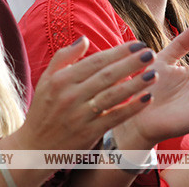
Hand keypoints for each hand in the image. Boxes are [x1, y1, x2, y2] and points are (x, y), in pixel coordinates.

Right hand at [12, 37, 158, 150]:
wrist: (34, 148)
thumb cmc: (43, 110)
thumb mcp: (46, 80)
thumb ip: (63, 57)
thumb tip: (84, 39)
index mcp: (61, 80)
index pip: (95, 61)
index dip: (118, 52)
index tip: (137, 44)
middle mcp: (70, 96)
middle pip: (107, 76)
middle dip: (131, 63)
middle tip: (150, 53)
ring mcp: (80, 115)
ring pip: (113, 96)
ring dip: (136, 84)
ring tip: (154, 74)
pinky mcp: (89, 133)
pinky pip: (114, 118)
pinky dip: (131, 108)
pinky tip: (147, 98)